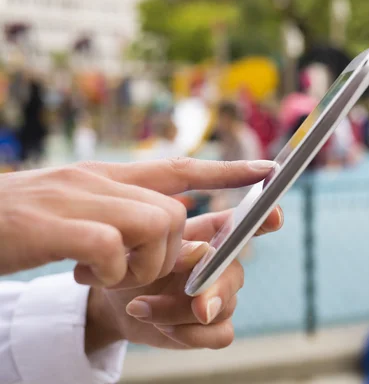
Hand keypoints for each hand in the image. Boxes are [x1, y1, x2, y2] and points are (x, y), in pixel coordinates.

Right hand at [0, 157, 274, 287]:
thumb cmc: (20, 225)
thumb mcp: (75, 209)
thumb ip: (119, 209)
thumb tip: (164, 220)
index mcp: (106, 176)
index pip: (180, 167)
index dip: (227, 171)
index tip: (269, 172)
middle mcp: (98, 180)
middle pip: (175, 211)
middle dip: (169, 251)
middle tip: (132, 270)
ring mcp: (78, 199)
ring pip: (155, 224)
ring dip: (142, 263)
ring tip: (105, 274)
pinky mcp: (56, 226)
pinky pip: (114, 246)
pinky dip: (110, 270)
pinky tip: (85, 275)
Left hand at [86, 206, 283, 351]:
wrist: (118, 303)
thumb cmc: (133, 265)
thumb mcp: (144, 250)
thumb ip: (176, 247)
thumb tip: (202, 251)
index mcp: (210, 235)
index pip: (245, 223)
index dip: (264, 218)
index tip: (274, 215)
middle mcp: (222, 264)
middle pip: (236, 273)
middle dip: (215, 290)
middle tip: (196, 305)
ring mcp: (222, 296)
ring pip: (222, 308)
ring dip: (180, 313)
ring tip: (142, 307)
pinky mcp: (215, 326)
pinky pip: (221, 334)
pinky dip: (191, 335)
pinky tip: (163, 327)